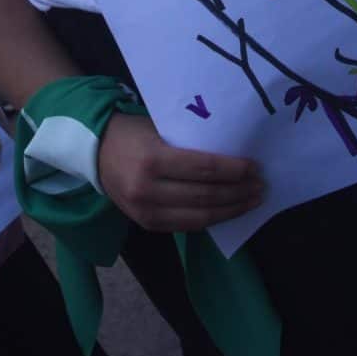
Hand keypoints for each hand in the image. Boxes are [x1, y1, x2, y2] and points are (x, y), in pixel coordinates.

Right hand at [97, 114, 263, 233]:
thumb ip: (189, 144)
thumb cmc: (133, 133)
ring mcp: (146, 212)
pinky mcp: (147, 225)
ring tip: (253, 201)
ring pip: (200, 217)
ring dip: (231, 210)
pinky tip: (229, 211)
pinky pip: (187, 226)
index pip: (204, 169)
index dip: (234, 171)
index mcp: (152, 160)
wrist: (95, 153)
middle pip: (205, 196)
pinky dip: (212, 219)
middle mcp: (148, 190)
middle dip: (238, 193)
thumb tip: (232, 155)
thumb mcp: (160, 129)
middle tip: (261, 186)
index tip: (256, 167)